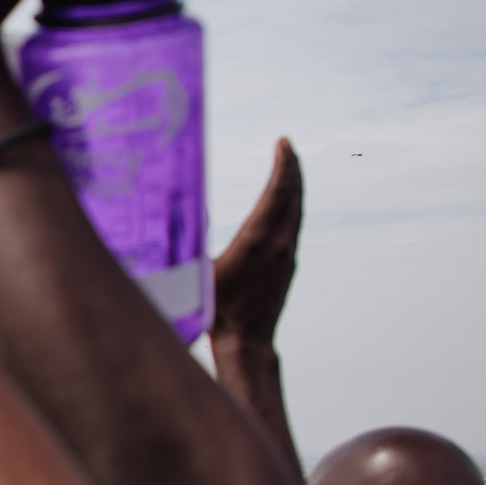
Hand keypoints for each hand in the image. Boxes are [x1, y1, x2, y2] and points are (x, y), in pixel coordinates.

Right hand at [213, 138, 302, 344]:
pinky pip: (294, 225)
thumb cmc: (215, 309)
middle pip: (292, 196)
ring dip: (294, 186)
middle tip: (287, 145)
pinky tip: (285, 204)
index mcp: (256, 240)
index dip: (282, 165)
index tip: (283, 142)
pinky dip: (291, 206)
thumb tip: (189, 209)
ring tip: (289, 167)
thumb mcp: (198, 270)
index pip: (276, 192)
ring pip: (296, 210)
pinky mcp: (289, 265)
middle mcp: (278, 243)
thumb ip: (194, 239)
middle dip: (291, 167)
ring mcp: (288, 254)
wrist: (246, 342)